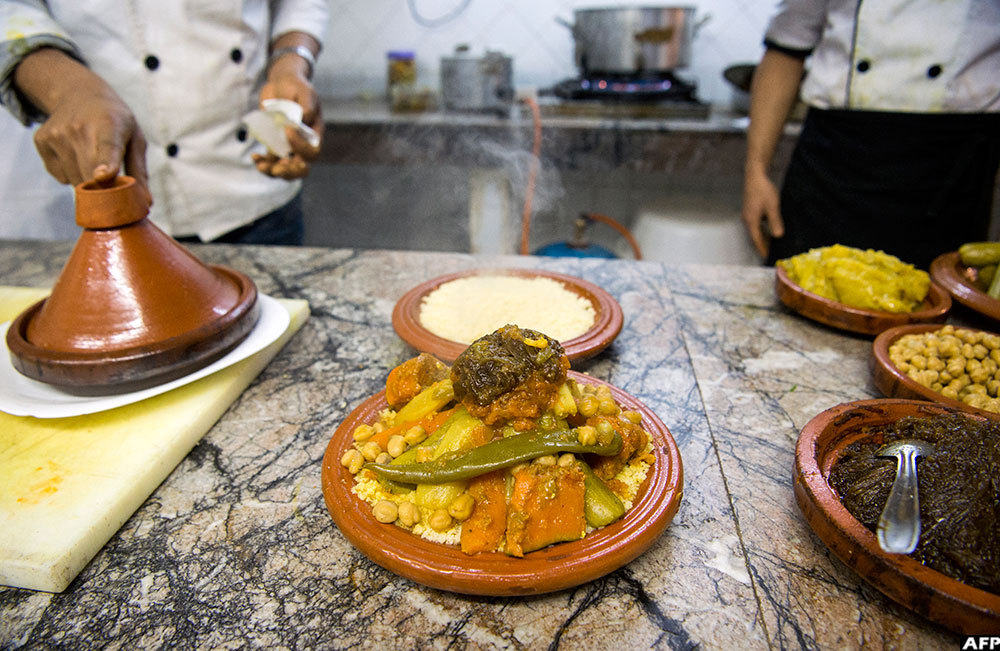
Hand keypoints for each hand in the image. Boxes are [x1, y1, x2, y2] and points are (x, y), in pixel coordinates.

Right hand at [16, 49, 150, 202]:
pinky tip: (77, 155)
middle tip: (113, 186)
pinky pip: (60, 177)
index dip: (106, 163)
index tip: (104, 176)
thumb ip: (139, 171)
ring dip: (87, 182)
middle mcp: (78, 128)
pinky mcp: (41, 142)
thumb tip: (145, 202)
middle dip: (103, 191)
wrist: (79, 94)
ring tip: (93, 159)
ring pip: (74, 181)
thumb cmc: (115, 121)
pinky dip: (71, 174)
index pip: (106, 147)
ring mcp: (57, 135)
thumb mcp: (135, 138)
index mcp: (109, 125)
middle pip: (89, 176)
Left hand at [252, 54, 321, 179]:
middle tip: (278, 166)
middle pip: (302, 168)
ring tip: (261, 165)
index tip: (287, 129)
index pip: (312, 150)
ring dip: (273, 170)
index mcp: (314, 133)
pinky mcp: (274, 145)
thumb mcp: (303, 91)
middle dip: (290, 170)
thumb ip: (306, 107)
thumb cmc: (295, 86)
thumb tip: (300, 124)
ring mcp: (289, 146)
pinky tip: (255, 157)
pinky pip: (271, 161)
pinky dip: (263, 163)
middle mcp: (303, 144)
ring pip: (286, 169)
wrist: (281, 85)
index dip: (300, 146)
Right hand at [741, 167, 784, 259]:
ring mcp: (747, 215)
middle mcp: (747, 220)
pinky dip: (762, 230)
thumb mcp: (772, 207)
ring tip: (772, 244)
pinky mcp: (750, 211)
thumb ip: (775, 222)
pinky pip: (756, 224)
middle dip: (763, 245)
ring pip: (755, 230)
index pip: (756, 240)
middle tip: (771, 253)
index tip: (767, 257)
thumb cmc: (763, 190)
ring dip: (763, 237)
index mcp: (751, 221)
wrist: (755, 176)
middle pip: (755, 236)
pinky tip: (769, 230)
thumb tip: (778, 236)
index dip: (762, 249)